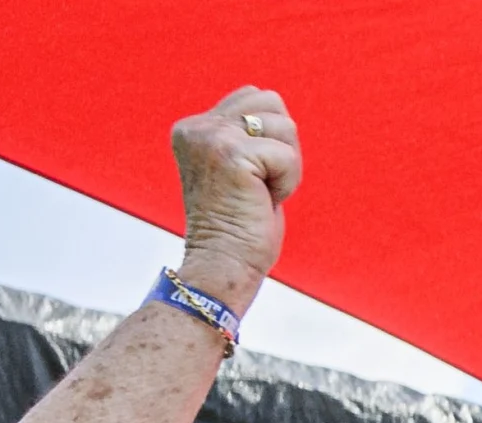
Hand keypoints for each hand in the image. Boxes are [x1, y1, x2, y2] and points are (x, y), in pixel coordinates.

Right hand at [168, 87, 302, 300]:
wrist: (224, 266)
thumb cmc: (239, 226)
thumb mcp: (237, 165)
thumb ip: (244, 131)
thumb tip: (269, 98)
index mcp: (194, 127)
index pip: (253, 96)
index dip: (268, 139)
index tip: (249, 177)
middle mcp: (198, 128)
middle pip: (271, 101)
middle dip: (280, 146)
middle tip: (259, 185)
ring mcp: (212, 138)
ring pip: (285, 125)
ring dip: (286, 166)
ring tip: (260, 193)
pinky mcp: (232, 155)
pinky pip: (287, 156)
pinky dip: (287, 183)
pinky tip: (264, 201)